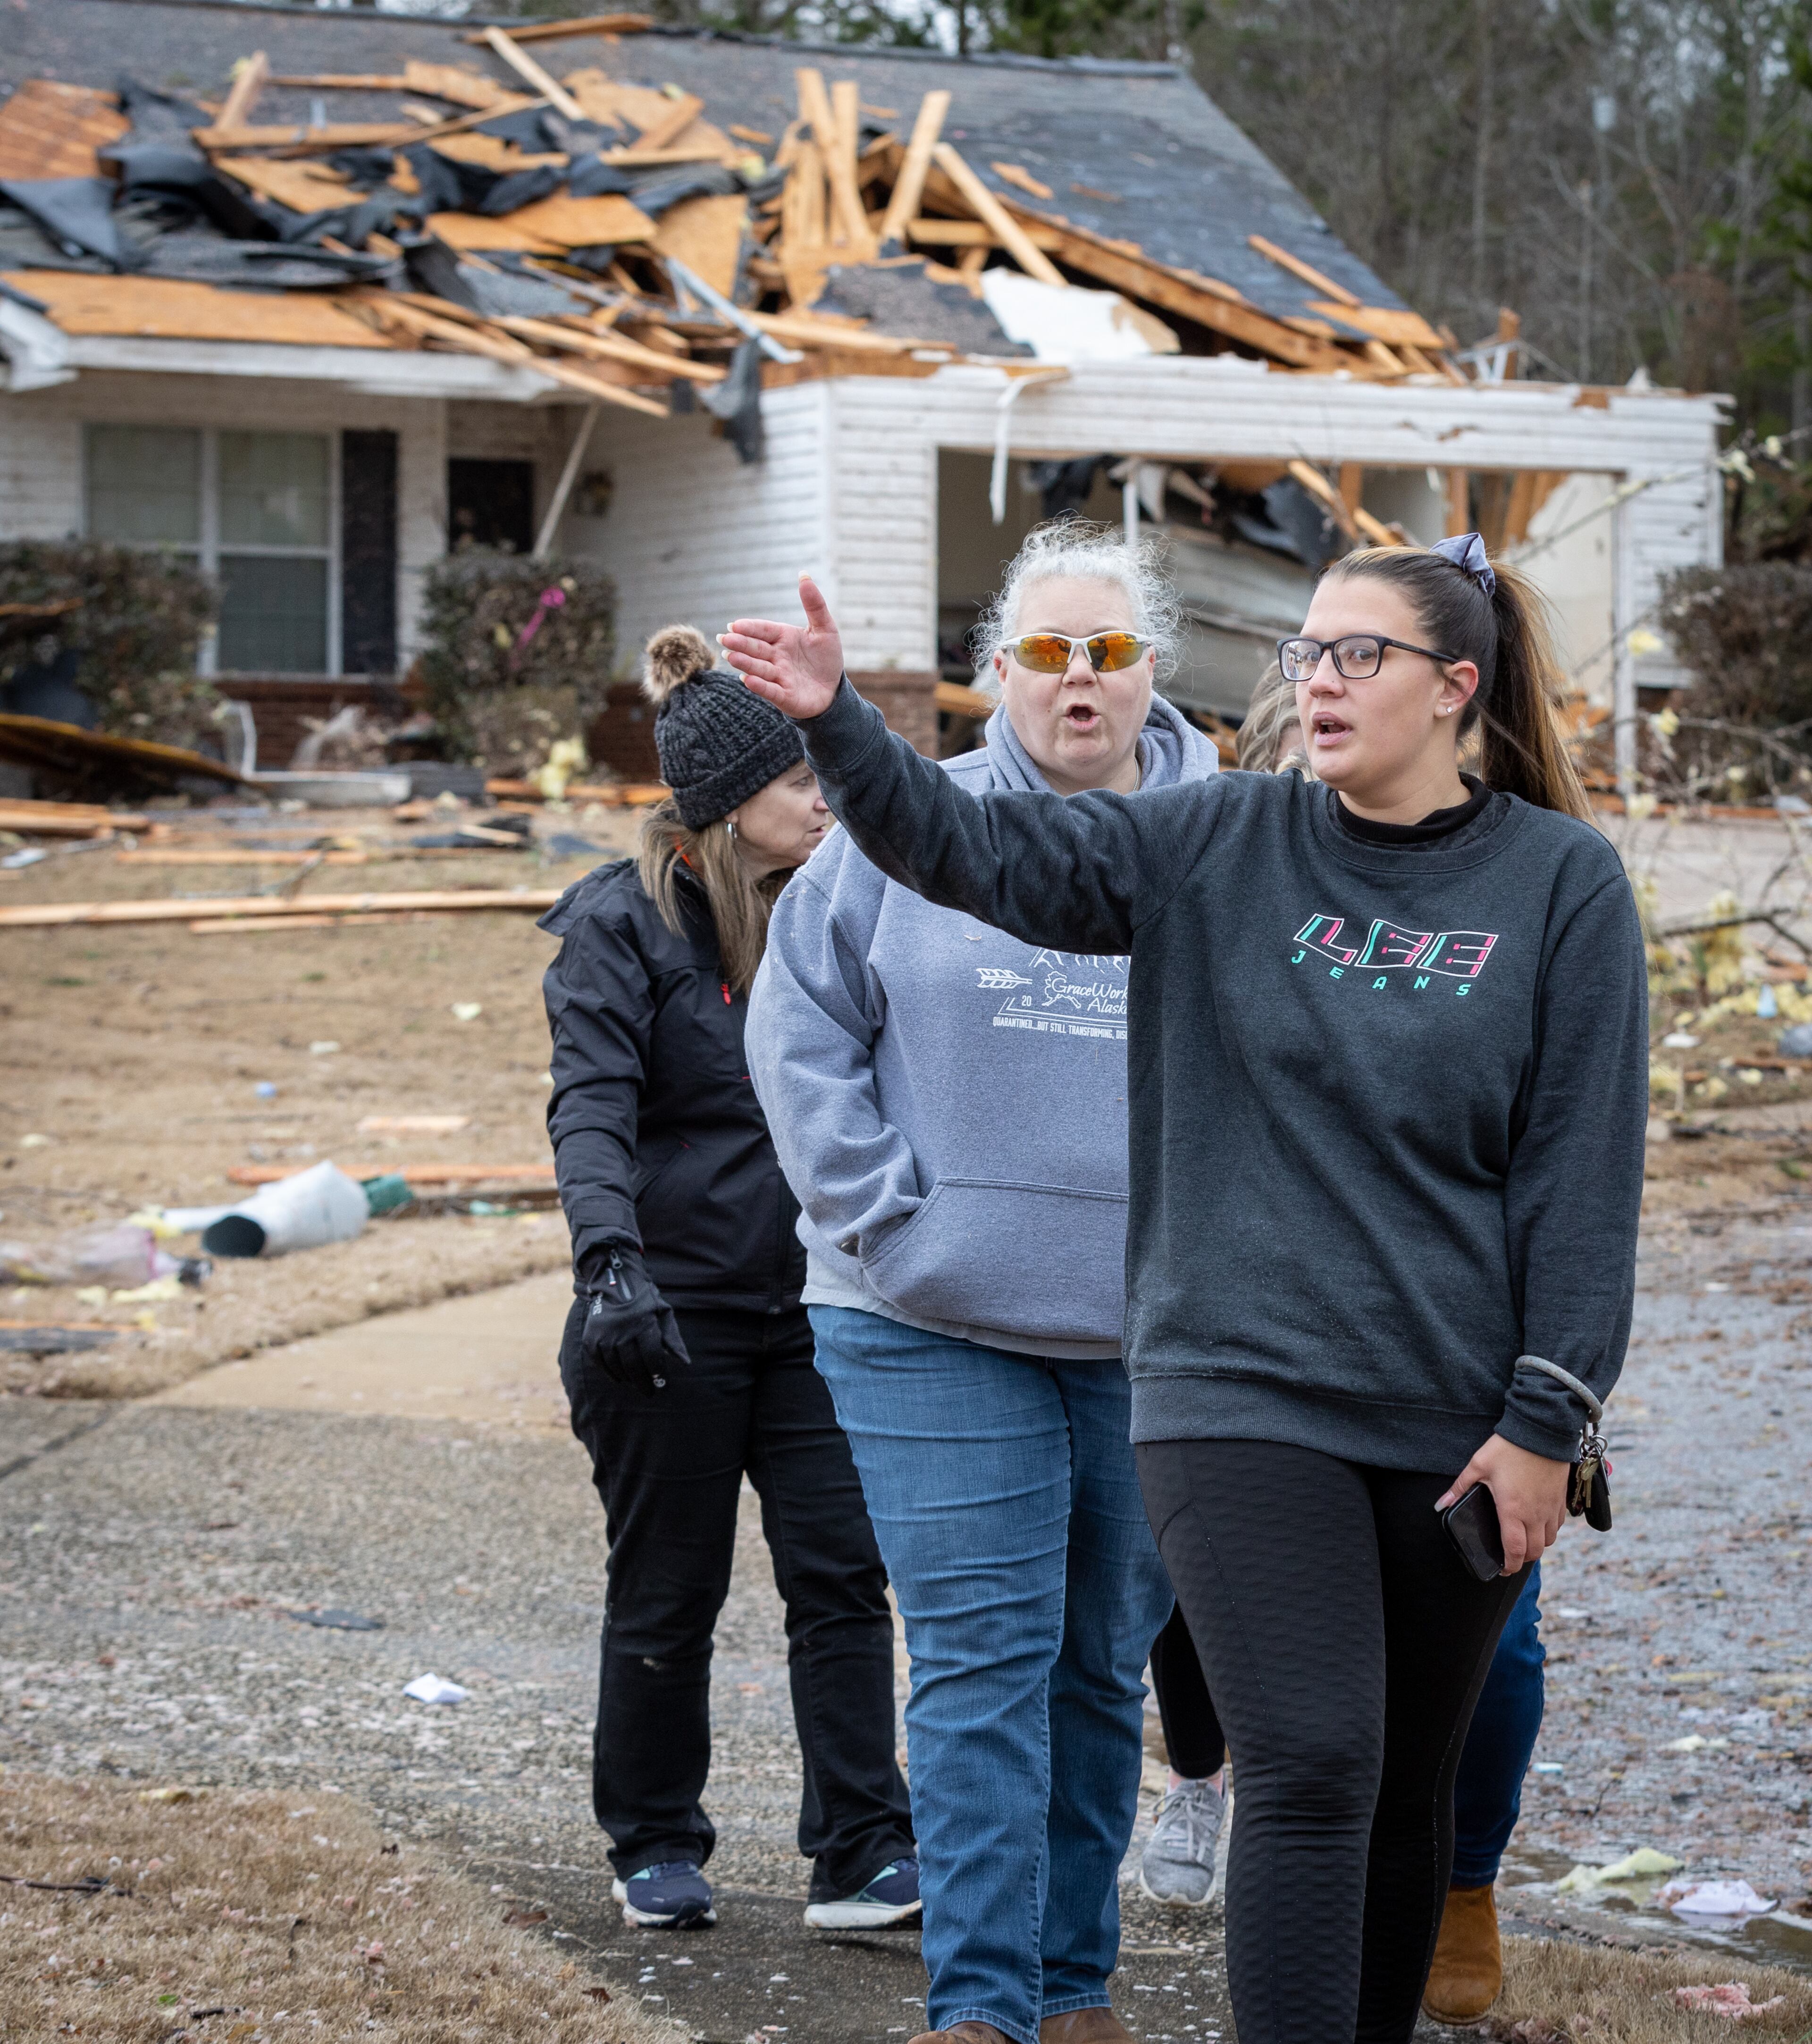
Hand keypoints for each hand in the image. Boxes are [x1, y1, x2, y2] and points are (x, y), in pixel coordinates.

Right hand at [578, 1246, 689, 1394]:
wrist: (615, 1280)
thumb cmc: (644, 1300)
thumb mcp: (663, 1313)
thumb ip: (673, 1339)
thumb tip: (685, 1362)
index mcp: (644, 1322)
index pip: (652, 1356)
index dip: (658, 1373)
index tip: (663, 1385)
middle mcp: (622, 1329)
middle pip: (634, 1365)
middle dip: (644, 1382)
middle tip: (650, 1392)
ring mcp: (604, 1333)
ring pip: (616, 1366)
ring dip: (627, 1379)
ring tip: (636, 1384)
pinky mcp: (590, 1336)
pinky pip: (599, 1362)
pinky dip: (609, 1372)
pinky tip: (619, 1378)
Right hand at [718, 573, 844, 719]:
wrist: (833, 691)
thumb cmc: (826, 659)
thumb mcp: (825, 629)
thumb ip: (814, 605)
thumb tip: (803, 574)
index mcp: (783, 638)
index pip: (763, 630)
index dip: (750, 628)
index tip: (734, 625)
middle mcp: (776, 657)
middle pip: (756, 648)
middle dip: (741, 644)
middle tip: (724, 639)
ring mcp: (778, 677)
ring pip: (759, 668)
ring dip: (745, 663)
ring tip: (730, 656)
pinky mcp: (784, 697)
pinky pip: (770, 691)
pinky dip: (760, 686)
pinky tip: (748, 680)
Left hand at [1436, 1434, 1569, 1574]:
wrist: (1541, 1431)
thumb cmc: (1508, 1449)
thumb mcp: (1478, 1466)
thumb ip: (1459, 1488)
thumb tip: (1441, 1505)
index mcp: (1513, 1511)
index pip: (1515, 1551)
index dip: (1508, 1566)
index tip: (1501, 1570)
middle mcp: (1535, 1515)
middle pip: (1534, 1552)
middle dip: (1522, 1560)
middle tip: (1510, 1557)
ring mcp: (1551, 1509)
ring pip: (1548, 1541)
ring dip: (1536, 1546)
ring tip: (1522, 1540)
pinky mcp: (1561, 1500)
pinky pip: (1557, 1525)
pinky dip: (1548, 1530)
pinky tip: (1537, 1522)